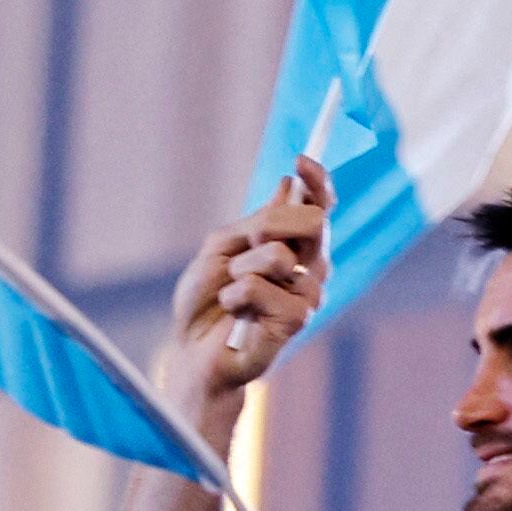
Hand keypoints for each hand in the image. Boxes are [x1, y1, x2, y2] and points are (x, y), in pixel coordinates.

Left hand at [165, 154, 330, 418]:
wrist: (193, 351)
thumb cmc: (206, 301)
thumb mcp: (221, 247)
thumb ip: (256, 220)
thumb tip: (288, 185)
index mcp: (293, 246)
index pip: (318, 207)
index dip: (318, 181)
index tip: (303, 159)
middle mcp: (309, 268)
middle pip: (313, 222)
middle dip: (269, 225)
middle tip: (245, 244)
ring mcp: (307, 294)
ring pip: (279, 254)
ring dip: (241, 268)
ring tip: (232, 293)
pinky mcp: (297, 320)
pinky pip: (260, 286)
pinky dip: (236, 295)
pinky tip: (235, 314)